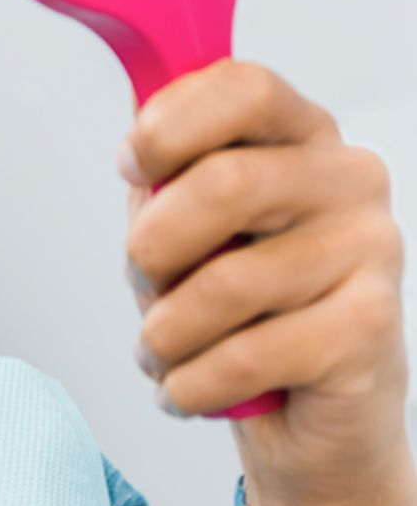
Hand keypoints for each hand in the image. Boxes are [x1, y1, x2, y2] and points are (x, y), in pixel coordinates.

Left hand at [120, 60, 415, 505]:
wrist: (309, 417)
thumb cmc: (237, 309)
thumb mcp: (186, 228)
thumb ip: (164, 179)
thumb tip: (139, 156)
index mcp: (301, 137)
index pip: (244, 89)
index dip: (171, 125)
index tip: (132, 167)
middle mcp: (349, 181)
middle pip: (224, 183)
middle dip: (151, 249)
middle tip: (143, 286)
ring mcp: (372, 250)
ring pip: (227, 282)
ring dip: (165, 333)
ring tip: (161, 352)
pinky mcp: (373, 328)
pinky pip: (249, 355)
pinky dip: (193, 383)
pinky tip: (188, 390)